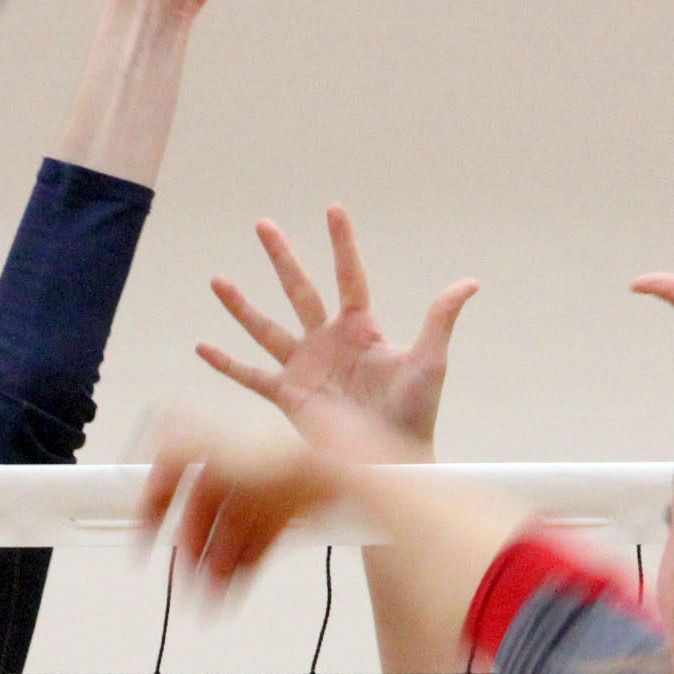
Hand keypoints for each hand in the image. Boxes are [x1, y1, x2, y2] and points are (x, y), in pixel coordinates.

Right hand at [140, 415, 364, 589]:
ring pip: (231, 530)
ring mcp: (271, 484)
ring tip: (208, 600)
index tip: (144, 535)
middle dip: (190, 551)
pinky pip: (260, 538)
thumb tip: (151, 444)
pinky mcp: (295, 505)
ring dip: (215, 567)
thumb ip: (177, 450)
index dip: (156, 502)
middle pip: (205, 509)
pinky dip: (244, 563)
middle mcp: (245, 462)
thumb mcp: (219, 457)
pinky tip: (233, 588)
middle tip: (181, 584)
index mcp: (223, 442)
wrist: (348, 479)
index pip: (176, 468)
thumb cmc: (290, 464)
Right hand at [199, 206, 477, 455]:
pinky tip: (203, 347)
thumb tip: (470, 282)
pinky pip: (251, 376)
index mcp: (360, 330)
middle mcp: (328, 344)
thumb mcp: (430, 361)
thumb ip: (440, 318)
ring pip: (266, 328)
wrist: (390, 463)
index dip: (342, 244)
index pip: (349, 277)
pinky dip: (227, 364)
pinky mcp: (288, 397)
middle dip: (282, 257)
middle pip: (299, 290)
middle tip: (263, 224)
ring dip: (241, 306)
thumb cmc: (414, 415)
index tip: (333, 210)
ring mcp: (305, 369)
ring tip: (218, 280)